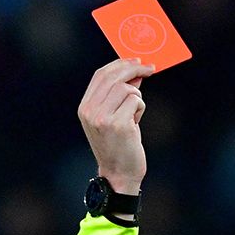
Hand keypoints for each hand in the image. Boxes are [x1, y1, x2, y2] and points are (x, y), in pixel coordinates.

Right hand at [79, 58, 152, 194]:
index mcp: (85, 108)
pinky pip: (136, 101)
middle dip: (134, 69)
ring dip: (137, 98)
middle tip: (150, 68)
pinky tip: (135, 123)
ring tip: (134, 115)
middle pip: (114, 76)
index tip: (135, 60)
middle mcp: (90, 111)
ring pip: (127, 88)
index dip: (119, 63)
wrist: (118, 174)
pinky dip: (140, 109)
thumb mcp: (112, 117)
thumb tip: (134, 72)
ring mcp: (102, 118)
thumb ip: (118, 95)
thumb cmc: (118, 146)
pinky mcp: (118, 124)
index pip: (100, 75)